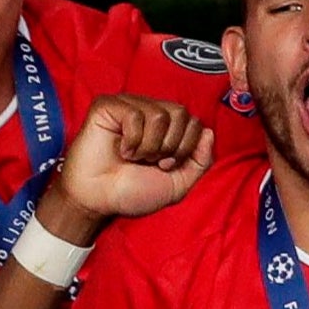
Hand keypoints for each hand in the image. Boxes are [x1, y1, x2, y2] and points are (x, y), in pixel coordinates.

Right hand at [47, 94, 213, 234]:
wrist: (100, 201)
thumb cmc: (132, 192)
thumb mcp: (178, 183)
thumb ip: (201, 161)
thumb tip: (209, 132)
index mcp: (167, 127)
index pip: (195, 122)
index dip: (185, 148)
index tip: (164, 165)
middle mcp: (149, 112)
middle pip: (181, 113)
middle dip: (169, 146)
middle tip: (149, 161)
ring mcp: (127, 107)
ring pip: (160, 114)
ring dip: (148, 146)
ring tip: (133, 157)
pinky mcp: (106, 107)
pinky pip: (134, 114)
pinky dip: (131, 140)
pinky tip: (120, 150)